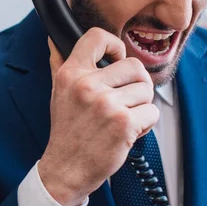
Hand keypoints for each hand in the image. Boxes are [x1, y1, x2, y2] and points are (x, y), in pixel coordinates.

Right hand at [39, 28, 158, 205]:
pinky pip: (152, 112)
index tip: (118, 58)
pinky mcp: (123, 123)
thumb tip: (55, 39)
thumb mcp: (58, 93)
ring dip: (141, 106)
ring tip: (122, 118)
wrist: (66, 168)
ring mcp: (106, 104)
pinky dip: (145, 124)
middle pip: (135, 66)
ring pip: (146, 90)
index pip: (97, 37)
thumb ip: (59, 63)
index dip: (115, 45)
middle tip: (125, 100)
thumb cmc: (67, 131)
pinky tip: (127, 132)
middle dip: (137, 84)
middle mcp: (87, 85)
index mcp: (71, 74)